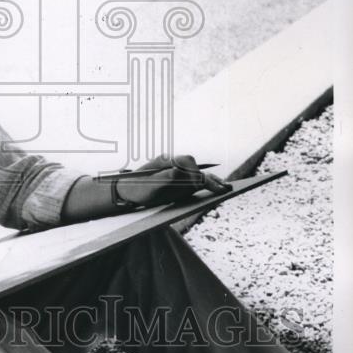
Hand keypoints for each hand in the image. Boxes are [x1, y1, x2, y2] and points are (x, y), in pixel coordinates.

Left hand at [116, 154, 230, 207]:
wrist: (126, 191)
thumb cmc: (136, 187)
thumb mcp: (148, 184)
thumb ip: (166, 177)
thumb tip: (181, 173)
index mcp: (166, 160)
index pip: (186, 162)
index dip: (195, 173)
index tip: (200, 183)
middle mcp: (174, 165)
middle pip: (196, 168)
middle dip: (209, 178)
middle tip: (224, 188)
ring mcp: (178, 175)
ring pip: (198, 175)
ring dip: (212, 181)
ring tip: (226, 189)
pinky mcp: (180, 185)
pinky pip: (196, 184)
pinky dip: (207, 186)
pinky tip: (218, 191)